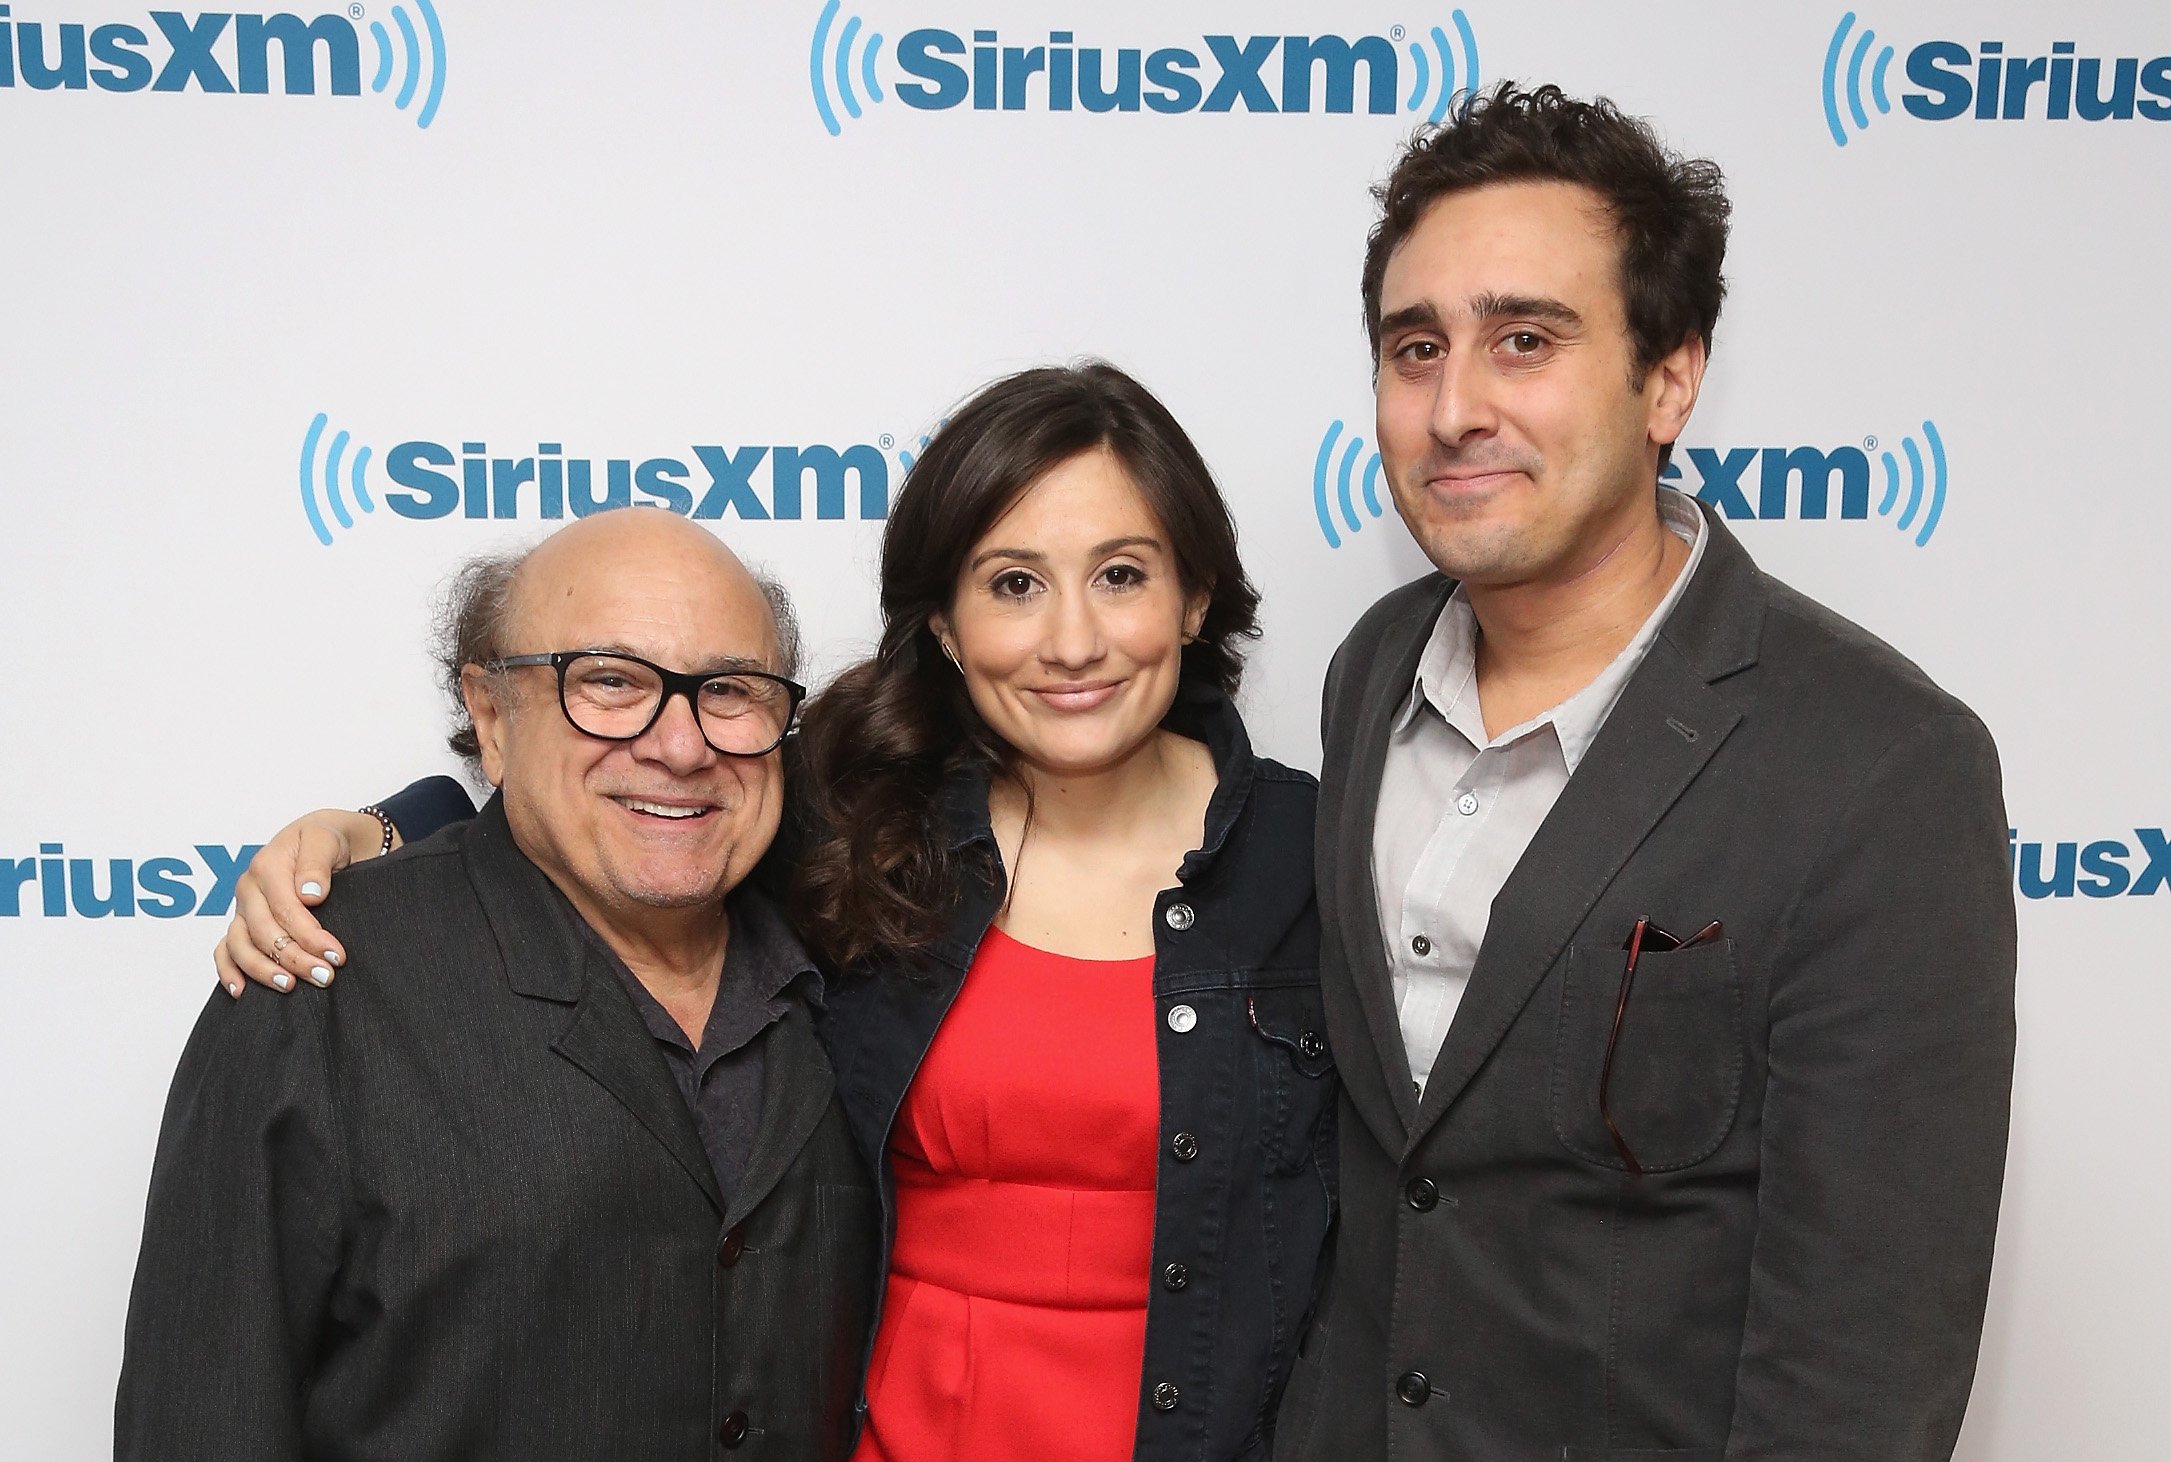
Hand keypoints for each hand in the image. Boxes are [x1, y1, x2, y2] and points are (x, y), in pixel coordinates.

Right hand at [214, 809, 398, 996]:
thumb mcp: (326, 839)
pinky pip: (225, 949)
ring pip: (241, 945)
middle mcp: (248, 888)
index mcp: (266, 866)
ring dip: (264, 970)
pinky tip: (241, 991)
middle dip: (295, 958)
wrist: (323, 836)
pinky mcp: (242, 923)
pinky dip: (228, 971)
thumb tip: (309, 895)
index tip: (336, 956)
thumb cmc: (326, 838)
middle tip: (325, 976)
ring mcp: (242, 908)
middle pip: (264, 933)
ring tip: (290, 986)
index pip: (286, 910)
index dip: (310, 936)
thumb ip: (316, 864)